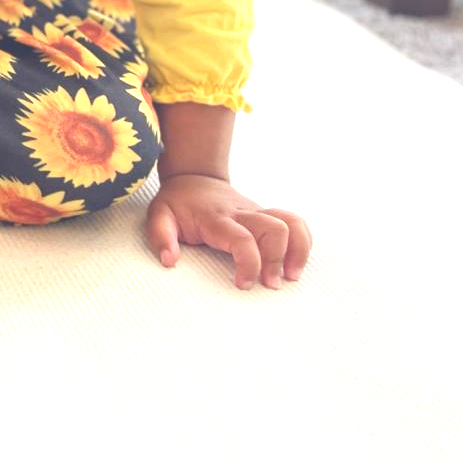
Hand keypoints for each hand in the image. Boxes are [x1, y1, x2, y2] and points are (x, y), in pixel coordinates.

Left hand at [145, 174, 311, 289]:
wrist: (194, 177)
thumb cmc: (177, 203)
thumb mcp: (159, 215)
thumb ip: (161, 236)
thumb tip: (170, 260)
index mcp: (216, 217)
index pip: (242, 239)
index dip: (249, 263)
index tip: (243, 285)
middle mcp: (242, 213)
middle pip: (275, 228)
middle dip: (278, 259)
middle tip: (271, 284)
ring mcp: (257, 212)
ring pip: (291, 221)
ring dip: (298, 250)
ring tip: (291, 276)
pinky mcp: (267, 215)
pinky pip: (295, 222)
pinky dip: (303, 242)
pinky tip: (296, 263)